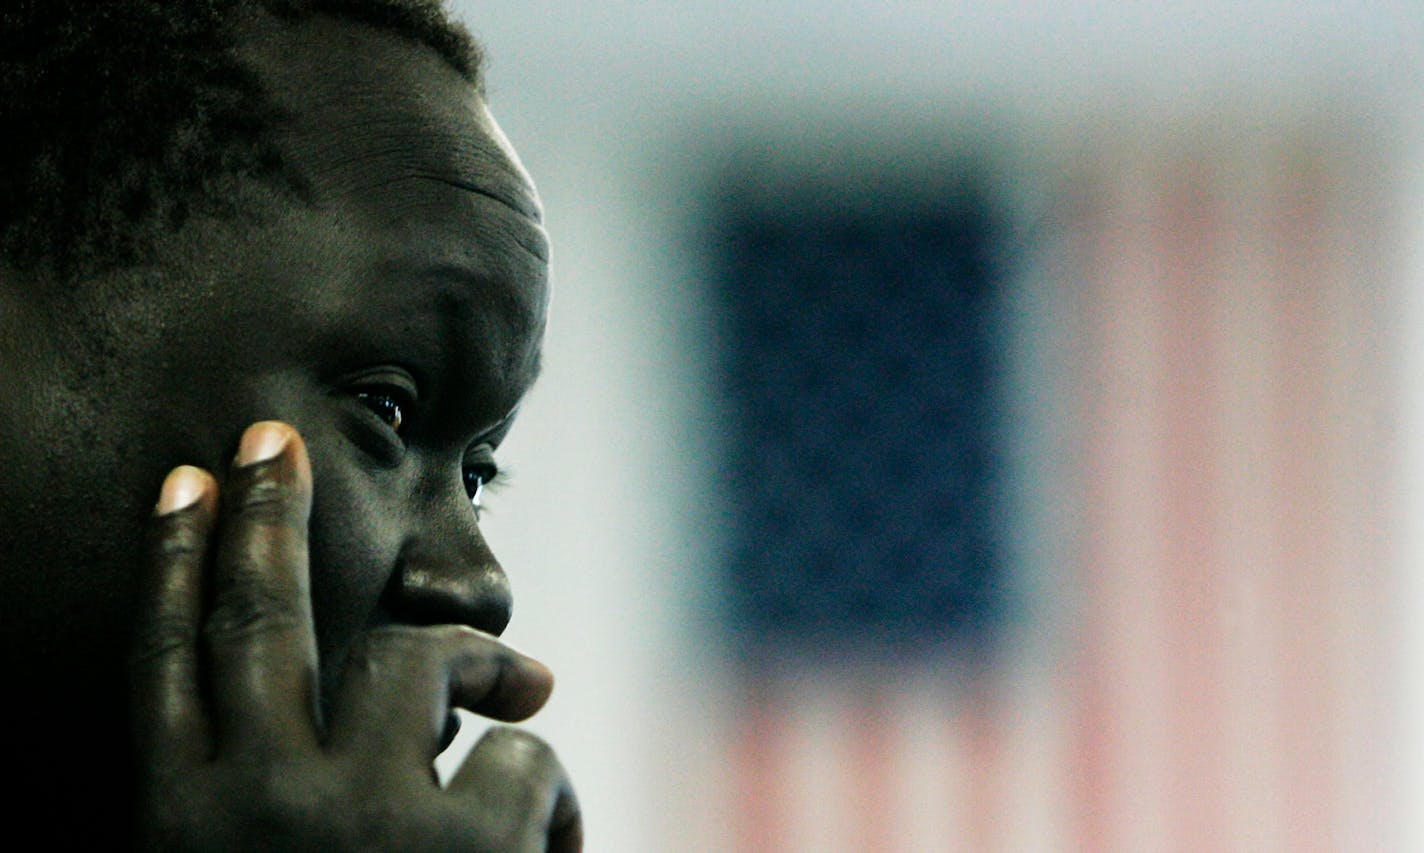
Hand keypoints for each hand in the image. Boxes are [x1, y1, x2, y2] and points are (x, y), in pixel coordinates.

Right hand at [127, 422, 580, 850]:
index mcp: (182, 829)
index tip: (187, 484)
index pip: (163, 667)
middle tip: (270, 441)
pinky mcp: (464, 843)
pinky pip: (527, 758)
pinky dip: (554, 798)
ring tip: (526, 689)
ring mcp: (358, 817)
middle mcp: (254, 807)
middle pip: (256, 620)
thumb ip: (259, 801)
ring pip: (420, 658)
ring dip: (481, 662)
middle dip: (263, 518)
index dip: (174, 565)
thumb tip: (318, 730)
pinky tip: (554, 849)